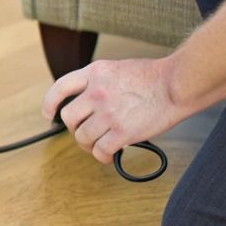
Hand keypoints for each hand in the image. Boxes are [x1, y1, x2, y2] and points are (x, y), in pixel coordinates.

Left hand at [43, 58, 187, 164]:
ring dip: (90, 146)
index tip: (49, 115)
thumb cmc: (154, 77)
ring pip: (84, 138)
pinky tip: (110, 155)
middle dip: (75, 130)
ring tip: (101, 146)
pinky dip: (103, 157)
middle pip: (69, 118)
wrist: (176, 85)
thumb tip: (89, 103)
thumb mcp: (118, 68)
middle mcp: (96, 92)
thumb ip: (100, 82)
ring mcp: (108, 113)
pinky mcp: (122, 132)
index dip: (50, 104)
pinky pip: (101, 151)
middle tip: (86, 134)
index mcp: (94, 73)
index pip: (60, 88)